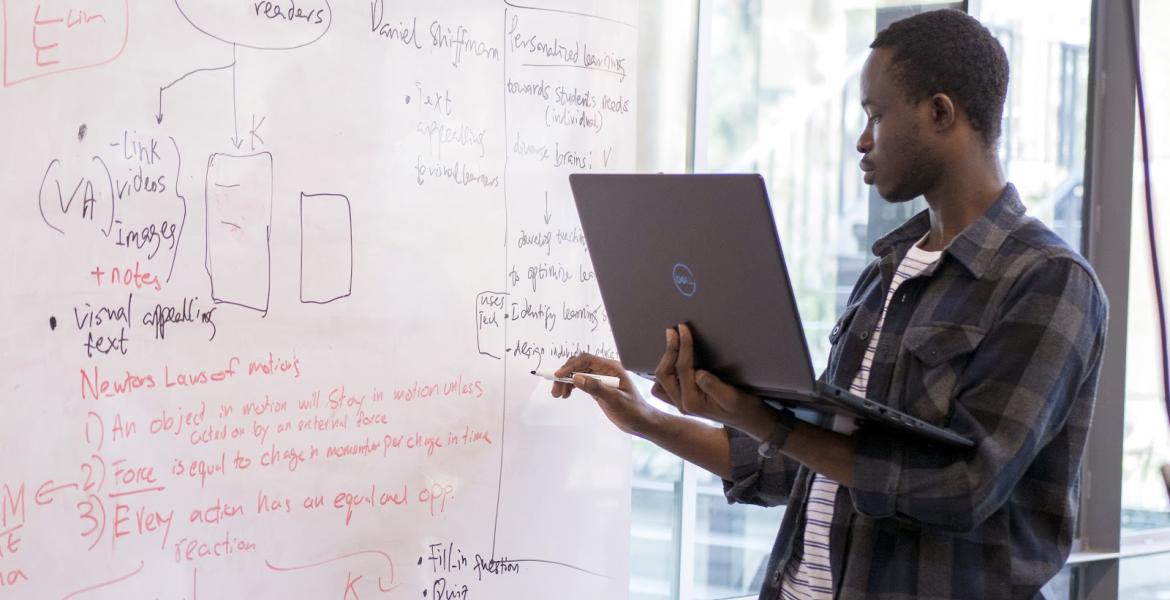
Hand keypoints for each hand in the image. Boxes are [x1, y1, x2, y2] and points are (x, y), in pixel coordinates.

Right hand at [549, 353, 657, 435]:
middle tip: (556, 390)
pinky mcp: (599, 387)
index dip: (571, 366)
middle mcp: (605, 370)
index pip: (587, 360)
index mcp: (612, 368)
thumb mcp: (615, 400)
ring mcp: (602, 378)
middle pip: (580, 365)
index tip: (559, 376)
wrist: (642, 422)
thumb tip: (577, 379)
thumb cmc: (633, 411)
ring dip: (566, 382)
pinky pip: (582, 382)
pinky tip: (566, 394)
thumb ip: (596, 388)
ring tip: (558, 395)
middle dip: (566, 375)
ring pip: (579, 374)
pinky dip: (572, 387)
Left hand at [652, 324, 774, 439]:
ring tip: (672, 341)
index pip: (682, 370)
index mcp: (692, 403)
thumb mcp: (732, 397)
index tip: (684, 329)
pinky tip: (674, 357)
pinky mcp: (682, 399)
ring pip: (660, 381)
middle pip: (664, 375)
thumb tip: (699, 372)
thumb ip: (714, 386)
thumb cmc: (743, 407)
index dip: (683, 347)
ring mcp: (680, 403)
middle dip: (669, 351)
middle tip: (673, 331)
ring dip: (665, 360)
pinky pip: (665, 385)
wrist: (748, 419)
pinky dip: (667, 370)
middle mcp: (682, 404)